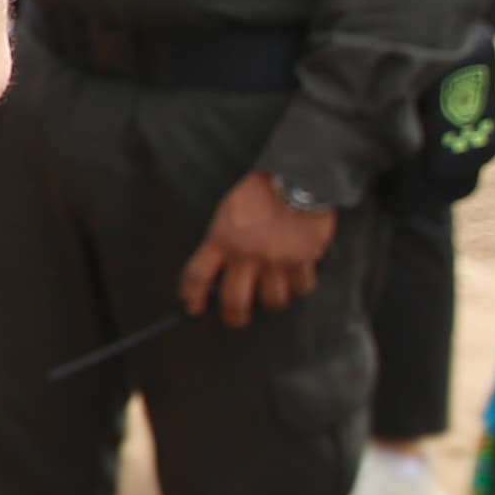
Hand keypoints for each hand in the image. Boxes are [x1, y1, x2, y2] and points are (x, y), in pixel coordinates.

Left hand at [176, 173, 335, 326]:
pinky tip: (298, 277)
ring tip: (273, 290)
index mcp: (221, 239)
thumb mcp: (229, 212)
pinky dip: (300, 287)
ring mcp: (275, 259)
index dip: (191, 297)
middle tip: (236, 318)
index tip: (192, 308)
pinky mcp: (302, 260)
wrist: (298, 175)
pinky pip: (301, 289)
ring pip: (272, 301)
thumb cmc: (261, 191)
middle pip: (234, 302)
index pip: (196, 276)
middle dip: (234, 317)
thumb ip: (222, 241)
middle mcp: (245, 254)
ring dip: (272, 299)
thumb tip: (218, 274)